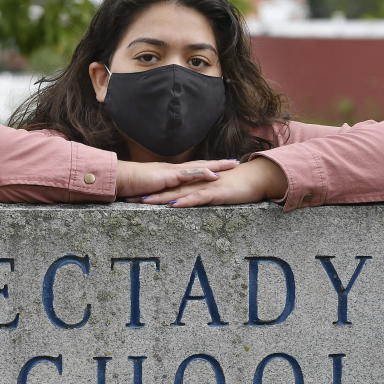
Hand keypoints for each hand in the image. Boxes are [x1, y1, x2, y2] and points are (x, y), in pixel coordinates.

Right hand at [116, 158, 239, 197]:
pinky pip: (188, 174)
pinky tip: (214, 174)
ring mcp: (171, 172)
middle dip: (218, 163)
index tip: (220, 167)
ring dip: (216, 165)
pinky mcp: (168, 177)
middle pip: (200, 164)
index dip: (206, 167)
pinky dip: (202, 174)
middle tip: (235, 162)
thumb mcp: (147, 190)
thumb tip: (162, 199)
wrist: (120, 179)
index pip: (191, 169)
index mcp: (169, 173)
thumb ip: (156, 193)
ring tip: (232, 164)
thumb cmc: (129, 185)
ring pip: (198, 166)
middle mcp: (173, 170)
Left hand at [125, 157, 287, 206]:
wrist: (254, 179)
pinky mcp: (215, 193)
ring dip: (161, 197)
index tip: (132, 196)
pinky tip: (174, 204)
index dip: (150, 191)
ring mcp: (204, 187)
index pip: (167, 189)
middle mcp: (195, 184)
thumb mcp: (211, 193)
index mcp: (192, 184)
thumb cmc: (234, 187)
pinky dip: (185, 201)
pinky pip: (198, 197)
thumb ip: (197, 197)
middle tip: (129, 198)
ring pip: (179, 193)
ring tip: (143, 201)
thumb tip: (183, 205)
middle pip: (167, 190)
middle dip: (148, 194)